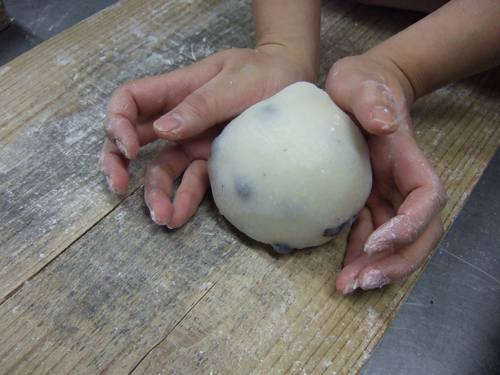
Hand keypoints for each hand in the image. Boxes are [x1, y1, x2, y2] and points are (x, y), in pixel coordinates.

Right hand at [99, 45, 315, 227]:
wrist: (294, 84)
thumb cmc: (267, 72)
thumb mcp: (235, 82)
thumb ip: (201, 105)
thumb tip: (164, 129)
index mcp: (178, 90)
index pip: (130, 100)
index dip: (118, 122)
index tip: (129, 147)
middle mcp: (180, 119)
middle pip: (133, 138)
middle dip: (117, 162)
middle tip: (118, 186)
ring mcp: (195, 142)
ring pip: (161, 169)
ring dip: (154, 193)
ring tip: (162, 217)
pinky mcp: (213, 162)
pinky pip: (192, 182)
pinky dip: (184, 200)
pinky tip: (179, 217)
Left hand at [326, 55, 446, 292]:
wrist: (356, 92)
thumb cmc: (359, 85)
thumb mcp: (358, 82)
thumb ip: (370, 98)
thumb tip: (385, 122)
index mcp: (408, 160)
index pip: (426, 200)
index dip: (410, 226)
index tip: (377, 241)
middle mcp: (403, 184)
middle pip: (418, 234)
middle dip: (396, 263)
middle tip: (360, 281)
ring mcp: (387, 197)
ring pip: (395, 244)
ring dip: (376, 269)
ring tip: (347, 286)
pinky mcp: (368, 202)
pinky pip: (370, 237)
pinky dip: (359, 257)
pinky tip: (342, 270)